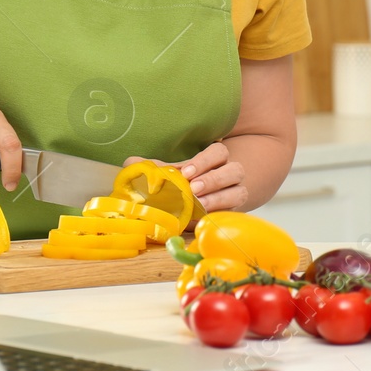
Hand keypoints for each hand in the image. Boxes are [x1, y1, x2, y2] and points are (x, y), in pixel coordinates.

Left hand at [124, 142, 246, 212]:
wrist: (200, 204)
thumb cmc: (183, 184)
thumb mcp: (168, 174)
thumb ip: (152, 167)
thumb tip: (131, 163)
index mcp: (214, 160)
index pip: (218, 152)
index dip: (205, 161)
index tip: (186, 172)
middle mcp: (229, 175)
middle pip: (235, 170)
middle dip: (214, 179)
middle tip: (193, 189)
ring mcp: (234, 194)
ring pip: (239, 191)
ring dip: (219, 198)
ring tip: (200, 205)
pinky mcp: (233, 213)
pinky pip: (234, 213)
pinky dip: (220, 214)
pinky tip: (205, 218)